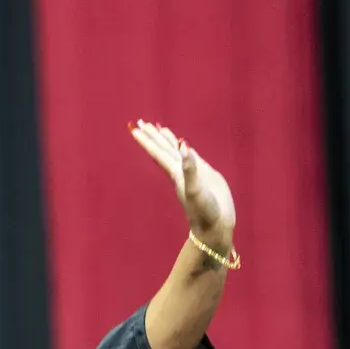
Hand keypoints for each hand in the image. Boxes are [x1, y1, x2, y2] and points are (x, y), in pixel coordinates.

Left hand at [130, 122, 236, 244]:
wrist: (215, 226)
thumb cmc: (204, 212)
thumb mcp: (196, 190)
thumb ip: (190, 168)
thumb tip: (183, 145)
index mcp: (176, 173)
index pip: (158, 153)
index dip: (147, 141)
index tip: (134, 128)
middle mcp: (181, 171)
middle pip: (163, 149)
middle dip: (152, 136)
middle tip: (140, 122)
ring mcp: (192, 172)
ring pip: (175, 152)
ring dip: (166, 140)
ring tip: (158, 129)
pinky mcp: (205, 174)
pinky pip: (191, 157)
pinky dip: (184, 148)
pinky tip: (182, 145)